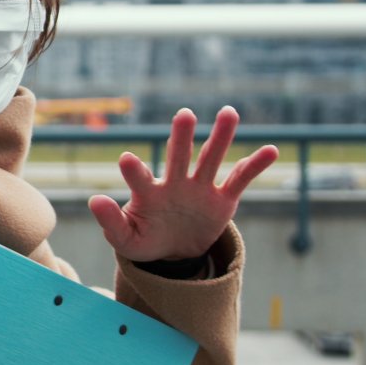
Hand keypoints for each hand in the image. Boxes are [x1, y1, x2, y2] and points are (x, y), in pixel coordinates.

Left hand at [88, 106, 277, 262]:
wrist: (173, 251)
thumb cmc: (144, 239)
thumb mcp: (125, 239)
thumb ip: (111, 221)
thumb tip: (94, 200)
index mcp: (148, 193)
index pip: (140, 178)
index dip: (134, 170)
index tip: (127, 159)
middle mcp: (175, 184)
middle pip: (178, 157)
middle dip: (181, 137)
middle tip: (184, 115)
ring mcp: (200, 189)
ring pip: (211, 159)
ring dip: (221, 137)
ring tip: (229, 113)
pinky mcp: (222, 200)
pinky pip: (240, 180)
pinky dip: (255, 165)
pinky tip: (271, 150)